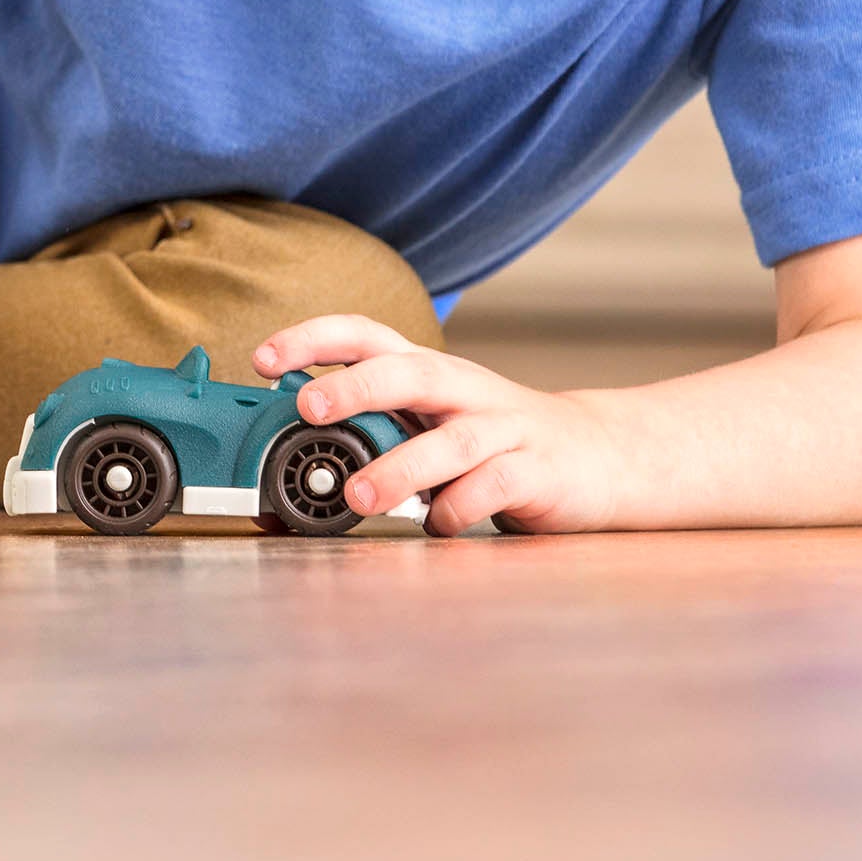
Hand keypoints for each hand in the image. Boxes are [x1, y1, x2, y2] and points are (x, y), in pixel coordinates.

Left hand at [252, 315, 625, 535]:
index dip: (313, 338)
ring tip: (359, 497)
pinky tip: (437, 525)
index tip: (264, 358)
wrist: (597, 455)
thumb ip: (369, 438)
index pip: (366, 335)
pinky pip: (495, 486)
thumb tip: (281, 475)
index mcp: (427, 371)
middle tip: (307, 407)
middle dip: (355, 386)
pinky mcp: (537, 471)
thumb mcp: (428, 426)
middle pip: (409, 371)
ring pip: (450, 439)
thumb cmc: (492, 441)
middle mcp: (462, 389)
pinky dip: (461, 507)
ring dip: (400, 466)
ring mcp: (504, 428)